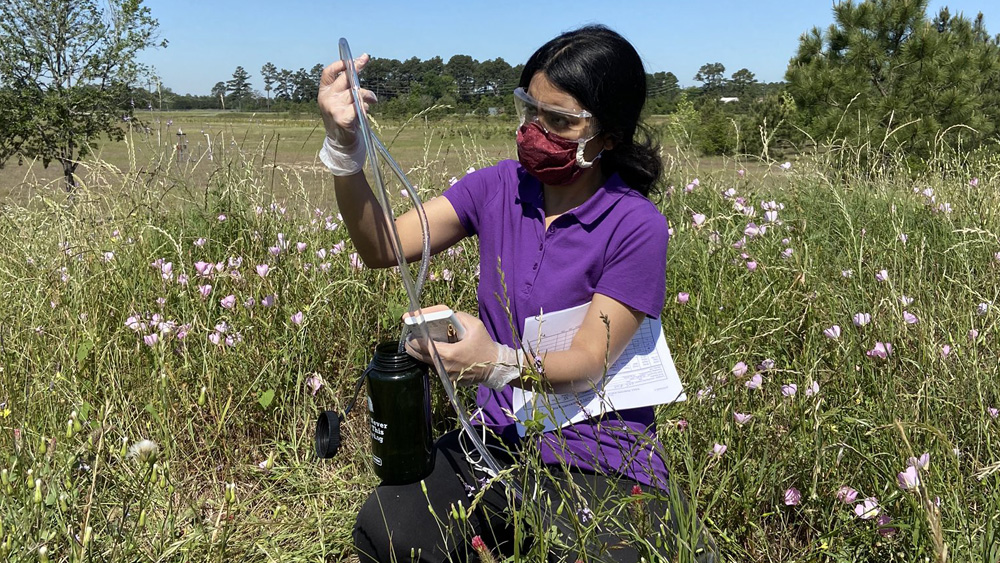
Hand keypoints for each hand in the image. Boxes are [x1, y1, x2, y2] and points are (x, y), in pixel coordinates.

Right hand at [318, 54, 377, 146]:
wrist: (342, 142)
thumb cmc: (345, 117)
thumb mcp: (343, 99)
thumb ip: (349, 84)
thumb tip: (363, 59)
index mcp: (324, 91)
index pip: (329, 72)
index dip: (341, 63)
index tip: (356, 57)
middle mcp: (326, 98)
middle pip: (344, 78)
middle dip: (356, 68)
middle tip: (365, 60)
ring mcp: (332, 108)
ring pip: (355, 93)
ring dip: (367, 96)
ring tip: (372, 101)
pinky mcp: (341, 118)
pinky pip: (358, 107)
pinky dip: (365, 108)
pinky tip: (366, 111)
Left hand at [404, 311, 521, 388]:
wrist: (495, 366)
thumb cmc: (484, 345)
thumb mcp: (474, 325)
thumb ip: (456, 317)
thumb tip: (442, 314)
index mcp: (449, 354)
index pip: (423, 346)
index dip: (414, 339)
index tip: (410, 332)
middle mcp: (444, 367)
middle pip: (419, 356)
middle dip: (413, 346)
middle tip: (412, 337)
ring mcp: (445, 376)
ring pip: (426, 362)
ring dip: (423, 353)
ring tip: (425, 343)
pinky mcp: (448, 380)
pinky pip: (435, 368)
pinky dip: (433, 360)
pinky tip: (437, 352)